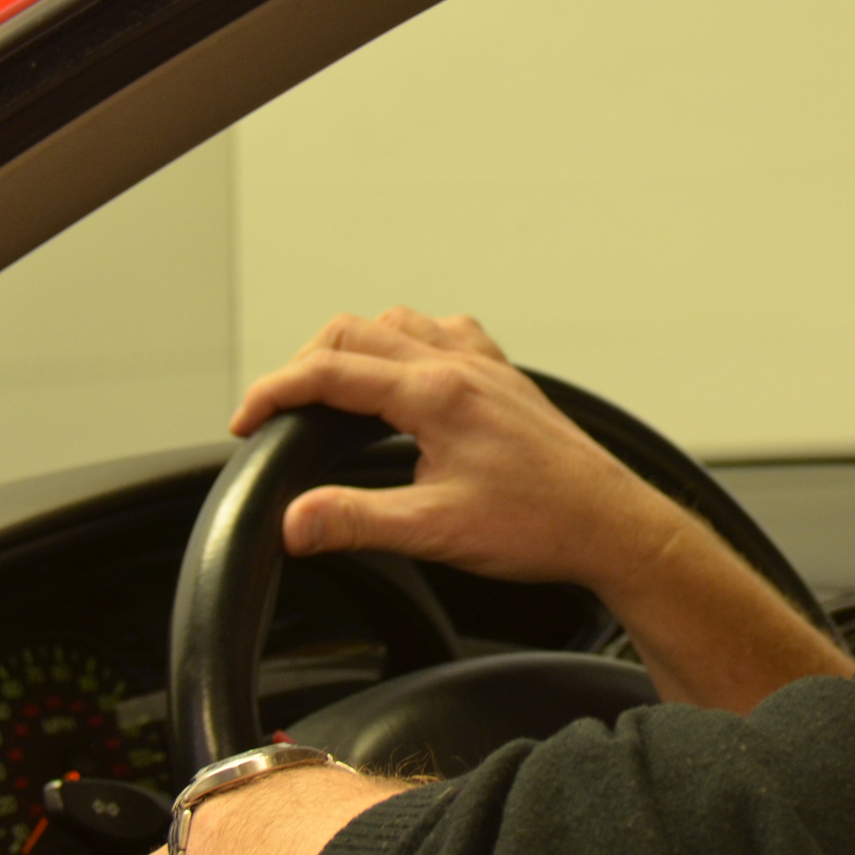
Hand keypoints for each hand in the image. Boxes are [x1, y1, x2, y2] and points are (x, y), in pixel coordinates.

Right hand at [228, 308, 688, 593]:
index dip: (273, 392)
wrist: (610, 524)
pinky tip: (404, 375)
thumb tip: (293, 522)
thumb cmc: (540, 525)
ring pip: (398, 322)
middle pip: (354, 332)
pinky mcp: (503, 378)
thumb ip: (357, 521)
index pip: (329, 371)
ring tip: (328, 390)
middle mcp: (459, 364)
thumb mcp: (435, 532)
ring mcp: (484, 366)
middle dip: (303, 364)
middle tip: (278, 409)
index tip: (244, 419)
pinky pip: (443, 332)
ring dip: (354, 346)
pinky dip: (406, 341)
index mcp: (436, 393)